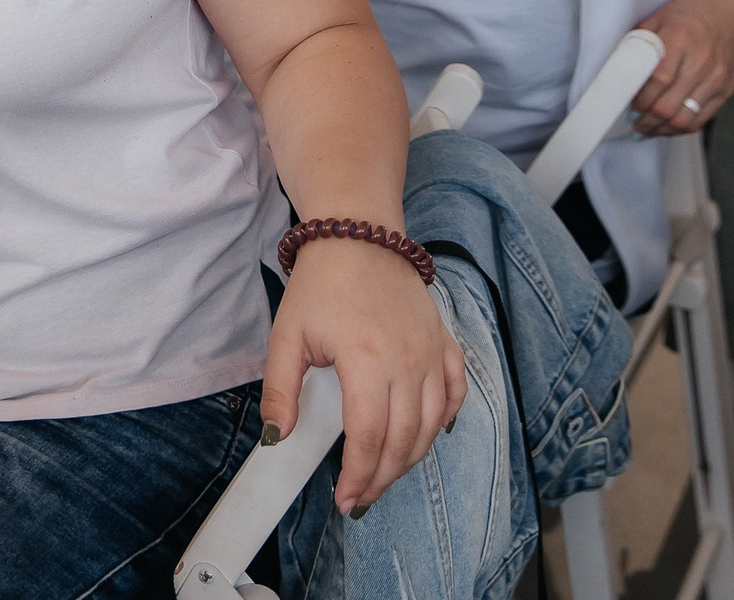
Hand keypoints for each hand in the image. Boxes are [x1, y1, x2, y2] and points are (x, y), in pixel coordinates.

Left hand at [263, 236, 463, 513]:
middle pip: (404, 440)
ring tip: (383, 475)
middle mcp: (407, 361)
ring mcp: (431, 352)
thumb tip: (279, 438)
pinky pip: (454, 393)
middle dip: (382, 477)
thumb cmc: (320, 283)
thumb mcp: (287, 335)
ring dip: (410, 459)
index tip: (345, 499)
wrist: (358, 234)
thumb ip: (281, 390)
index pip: (370, 437)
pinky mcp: (444, 342)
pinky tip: (427, 435)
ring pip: (430, 425)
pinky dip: (444, 421)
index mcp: (367, 360)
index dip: (358, 475)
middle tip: (361, 497)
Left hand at [629, 0, 733, 134]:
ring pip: (684, 120)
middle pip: (668, 106)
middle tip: (633, 120)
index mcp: (681, 38)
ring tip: (646, 128)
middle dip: (645, 120)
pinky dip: (681, 128)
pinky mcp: (726, 90)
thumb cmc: (695, 9)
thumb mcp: (661, 16)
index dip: (639, 98)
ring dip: (661, 129)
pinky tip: (667, 126)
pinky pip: (702, 119)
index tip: (627, 102)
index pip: (657, 80)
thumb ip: (641, 42)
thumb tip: (620, 70)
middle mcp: (701, 61)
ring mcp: (717, 79)